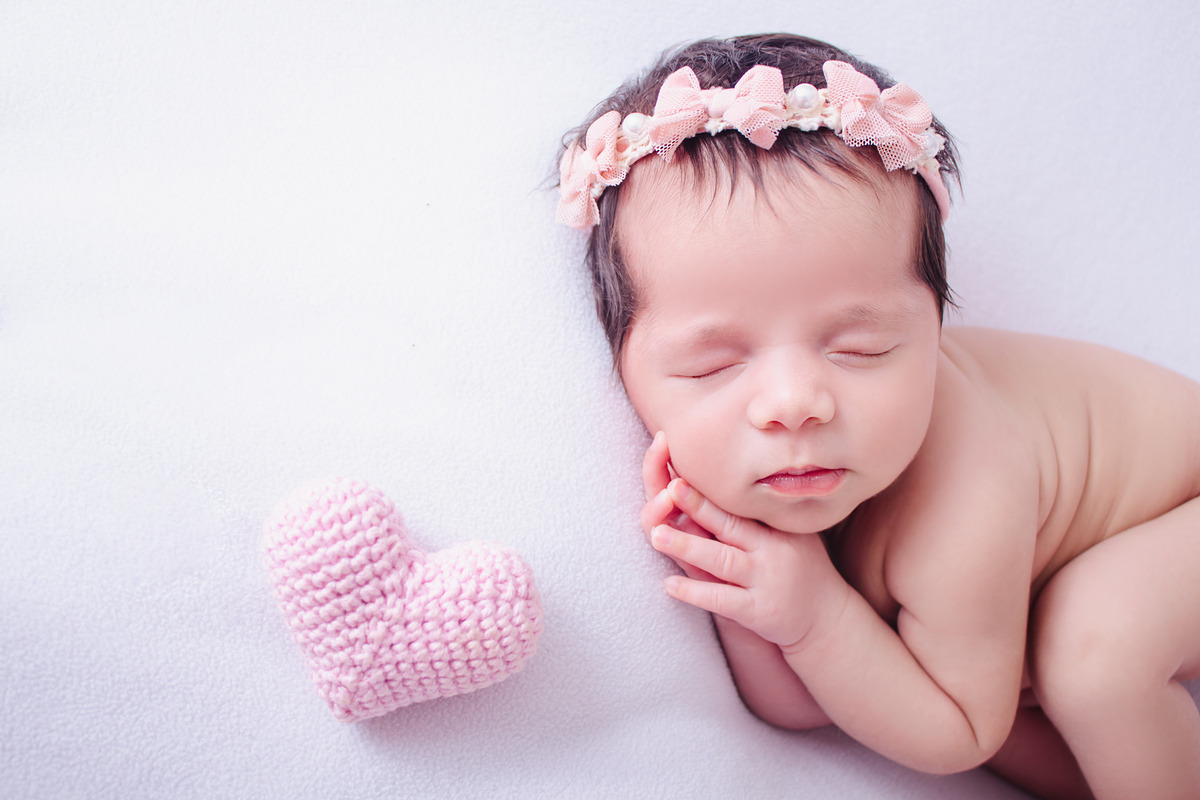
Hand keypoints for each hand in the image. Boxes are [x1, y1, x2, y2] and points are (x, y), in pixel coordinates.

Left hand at [645, 451, 848, 651]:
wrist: (827, 618)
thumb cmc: (803, 569)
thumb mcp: (792, 535)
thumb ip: (763, 517)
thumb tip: (733, 486)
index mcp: (775, 528)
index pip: (738, 504)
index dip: (711, 488)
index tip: (685, 469)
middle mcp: (770, 550)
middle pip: (729, 524)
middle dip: (698, 505)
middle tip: (670, 486)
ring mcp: (763, 580)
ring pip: (720, 560)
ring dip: (687, 546)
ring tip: (657, 535)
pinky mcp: (757, 611)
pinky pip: (721, 600)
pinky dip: (694, 592)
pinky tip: (669, 584)